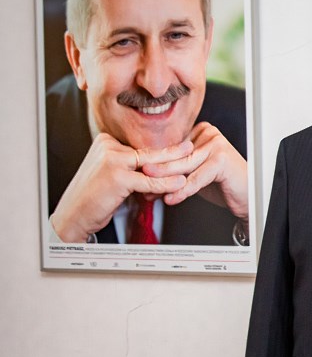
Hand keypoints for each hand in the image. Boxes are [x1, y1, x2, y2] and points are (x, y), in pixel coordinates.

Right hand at [49, 134, 190, 242]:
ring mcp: (112, 160)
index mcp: (105, 141)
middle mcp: (108, 146)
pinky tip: (181, 183)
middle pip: (148, 151)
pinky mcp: (117, 176)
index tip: (180, 149)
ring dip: (175, 167)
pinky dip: (167, 183)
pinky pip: (149, 181)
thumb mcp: (112, 172)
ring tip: (194, 162)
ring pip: (152, 164)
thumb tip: (156, 160)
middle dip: (172, 152)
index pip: (141, 145)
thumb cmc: (94, 196)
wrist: (73, 215)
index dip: (161, 151)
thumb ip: (130, 164)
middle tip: (191, 147)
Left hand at [144, 122, 248, 223]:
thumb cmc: (222, 184)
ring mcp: (217, 144)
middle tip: (140, 184)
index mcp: (201, 131)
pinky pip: (197, 177)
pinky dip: (183, 190)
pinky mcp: (222, 159)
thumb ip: (175, 170)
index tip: (140, 177)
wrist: (246, 195)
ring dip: (165, 181)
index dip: (156, 164)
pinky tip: (171, 199)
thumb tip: (146, 175)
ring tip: (150, 191)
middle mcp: (209, 134)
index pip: (173, 148)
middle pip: (177, 156)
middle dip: (157, 173)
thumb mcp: (194, 173)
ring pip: (184, 166)